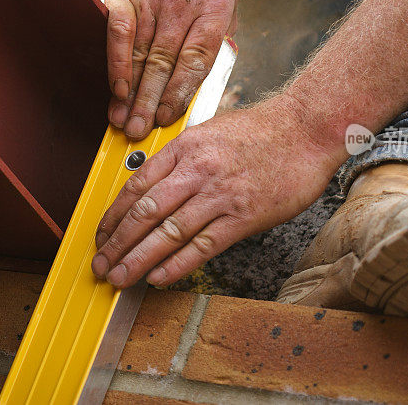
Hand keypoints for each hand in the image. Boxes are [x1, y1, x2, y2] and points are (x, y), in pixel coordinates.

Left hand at [90, 94, 342, 288]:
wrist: (306, 129)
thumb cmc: (261, 130)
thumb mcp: (209, 131)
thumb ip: (181, 158)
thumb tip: (154, 186)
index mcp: (184, 148)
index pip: (136, 186)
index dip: (113, 215)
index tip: (101, 235)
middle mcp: (196, 170)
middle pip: (145, 213)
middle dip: (117, 243)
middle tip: (101, 264)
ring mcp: (219, 194)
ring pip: (168, 232)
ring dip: (138, 259)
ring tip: (120, 277)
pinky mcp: (243, 216)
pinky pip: (203, 245)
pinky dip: (177, 264)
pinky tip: (159, 277)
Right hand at [104, 0, 236, 140]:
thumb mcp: (225, 3)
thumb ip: (218, 42)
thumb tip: (203, 93)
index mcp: (216, 4)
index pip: (197, 59)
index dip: (181, 93)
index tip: (168, 119)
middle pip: (165, 61)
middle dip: (151, 102)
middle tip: (140, 131)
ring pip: (140, 53)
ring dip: (130, 93)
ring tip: (123, 120)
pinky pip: (118, 34)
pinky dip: (116, 64)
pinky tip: (115, 90)